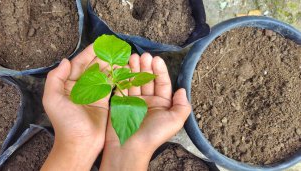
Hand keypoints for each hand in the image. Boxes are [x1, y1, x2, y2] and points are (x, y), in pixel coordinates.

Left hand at [41, 44, 109, 170]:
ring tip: (121, 54)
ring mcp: (93, 93)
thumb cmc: (65, 122)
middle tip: (114, 46)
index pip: (78, 64)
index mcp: (67, 84)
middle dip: (102, 56)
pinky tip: (123, 68)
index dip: (89, 53)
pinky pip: (110, 85)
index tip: (99, 43)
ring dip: (111, 64)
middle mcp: (80, 87)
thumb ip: (55, 78)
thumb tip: (65, 60)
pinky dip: (116, 76)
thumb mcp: (52, 98)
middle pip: (92, 67)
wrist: (80, 143)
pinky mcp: (104, 101)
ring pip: (103, 74)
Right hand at [100, 53, 191, 170]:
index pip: (162, 83)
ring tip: (133, 57)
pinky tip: (123, 66)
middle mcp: (149, 102)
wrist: (129, 147)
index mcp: (162, 105)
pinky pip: (122, 86)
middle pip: (148, 80)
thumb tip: (182, 90)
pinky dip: (123, 76)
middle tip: (144, 55)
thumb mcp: (175, 121)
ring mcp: (133, 102)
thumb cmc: (153, 135)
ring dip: (134, 68)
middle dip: (146, 66)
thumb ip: (182, 106)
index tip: (156, 59)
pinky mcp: (120, 103)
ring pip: (135, 81)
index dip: (160, 71)